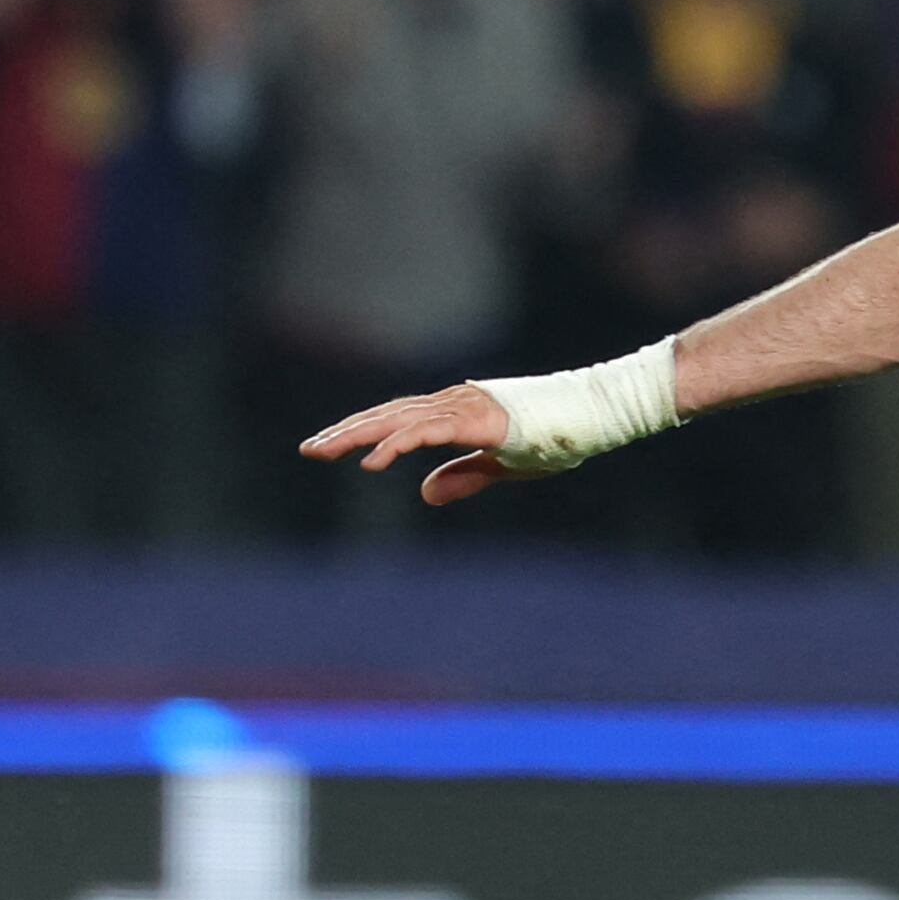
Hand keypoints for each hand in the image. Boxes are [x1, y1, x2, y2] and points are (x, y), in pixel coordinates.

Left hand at [298, 382, 540, 506]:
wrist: (591, 416)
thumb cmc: (554, 437)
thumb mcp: (500, 468)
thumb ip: (463, 477)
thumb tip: (426, 496)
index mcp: (454, 413)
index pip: (396, 419)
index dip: (361, 432)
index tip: (328, 447)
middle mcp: (451, 404)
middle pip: (386, 415)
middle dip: (345, 432)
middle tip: (308, 449)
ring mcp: (462, 408)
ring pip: (397, 420)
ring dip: (358, 436)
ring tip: (324, 450)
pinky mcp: (475, 419)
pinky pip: (426, 431)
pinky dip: (396, 444)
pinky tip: (371, 461)